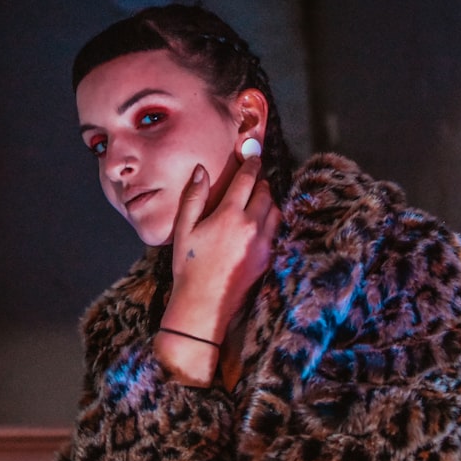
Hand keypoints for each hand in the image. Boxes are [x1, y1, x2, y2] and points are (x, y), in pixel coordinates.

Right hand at [162, 156, 280, 349]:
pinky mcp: (267, 258)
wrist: (204, 304)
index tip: (253, 156)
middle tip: (255, 177)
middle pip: (265, 193)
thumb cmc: (189, 267)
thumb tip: (201, 170)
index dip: (251, 164)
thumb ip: (194, 197)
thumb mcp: (184, 230)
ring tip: (258, 198)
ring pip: (275, 211)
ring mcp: (263, 244)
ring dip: (268, 200)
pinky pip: (276, 231)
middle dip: (261, 182)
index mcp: (229, 216)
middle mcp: (251, 226)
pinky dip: (271, 221)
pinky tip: (261, 223)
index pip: (247, 180)